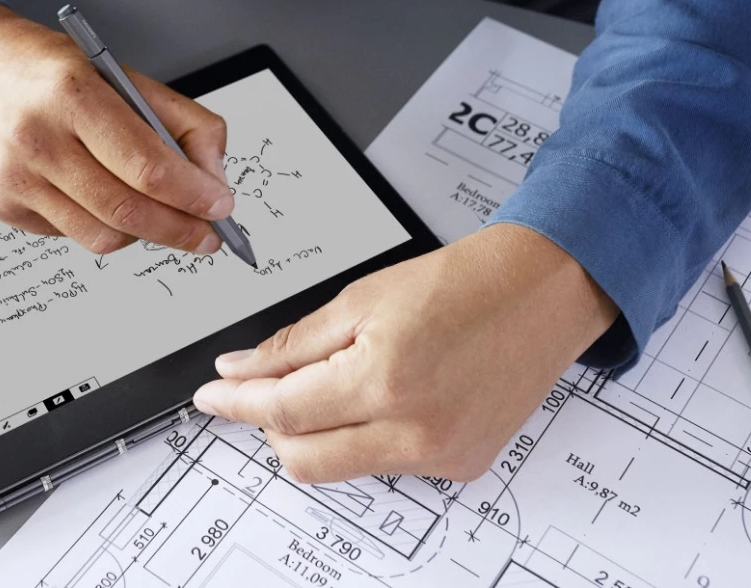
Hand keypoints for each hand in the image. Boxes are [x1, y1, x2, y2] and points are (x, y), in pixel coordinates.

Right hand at [0, 4, 234, 254]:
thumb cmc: (47, 69)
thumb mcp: (120, 72)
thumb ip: (179, 121)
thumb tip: (212, 177)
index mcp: (72, 94)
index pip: (147, 165)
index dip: (193, 194)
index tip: (221, 206)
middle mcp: (36, 138)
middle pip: (127, 210)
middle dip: (181, 230)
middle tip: (208, 236)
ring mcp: (13, 178)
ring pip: (102, 235)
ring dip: (144, 234)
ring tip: (162, 217)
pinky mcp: (1, 206)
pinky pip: (71, 234)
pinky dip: (101, 224)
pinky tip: (101, 196)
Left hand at [193, 222, 617, 482]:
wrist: (540, 292)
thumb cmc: (463, 283)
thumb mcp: (362, 298)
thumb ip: (294, 344)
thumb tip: (239, 370)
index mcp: (383, 379)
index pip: (282, 411)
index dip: (236, 404)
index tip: (210, 397)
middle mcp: (414, 430)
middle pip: (303, 459)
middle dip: (270, 426)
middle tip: (261, 391)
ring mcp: (441, 456)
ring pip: (342, 467)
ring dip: (317, 433)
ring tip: (332, 383)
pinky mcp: (461, 466)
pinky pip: (387, 465)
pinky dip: (366, 437)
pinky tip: (382, 397)